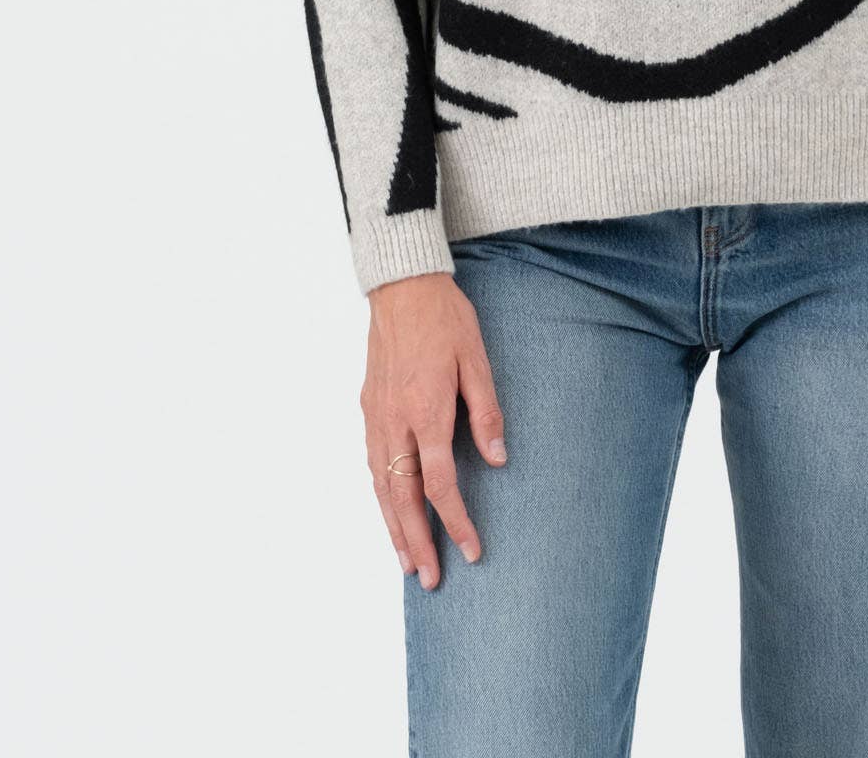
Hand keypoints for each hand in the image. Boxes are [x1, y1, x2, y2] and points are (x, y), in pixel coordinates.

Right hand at [362, 270, 507, 588]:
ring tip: (405, 562)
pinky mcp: (368, 408)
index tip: (471, 551)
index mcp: (426, 411)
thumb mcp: (476, 360)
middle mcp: (395, 421)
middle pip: (402, 498)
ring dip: (392, 528)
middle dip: (416, 543)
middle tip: (429, 580)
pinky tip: (388, 512)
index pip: (440, 484)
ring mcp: (376, 416)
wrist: (402, 287)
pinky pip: (372, 465)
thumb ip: (486, 412)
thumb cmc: (446, 319)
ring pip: (380, 487)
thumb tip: (498, 460)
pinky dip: (380, 497)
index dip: (455, 522)